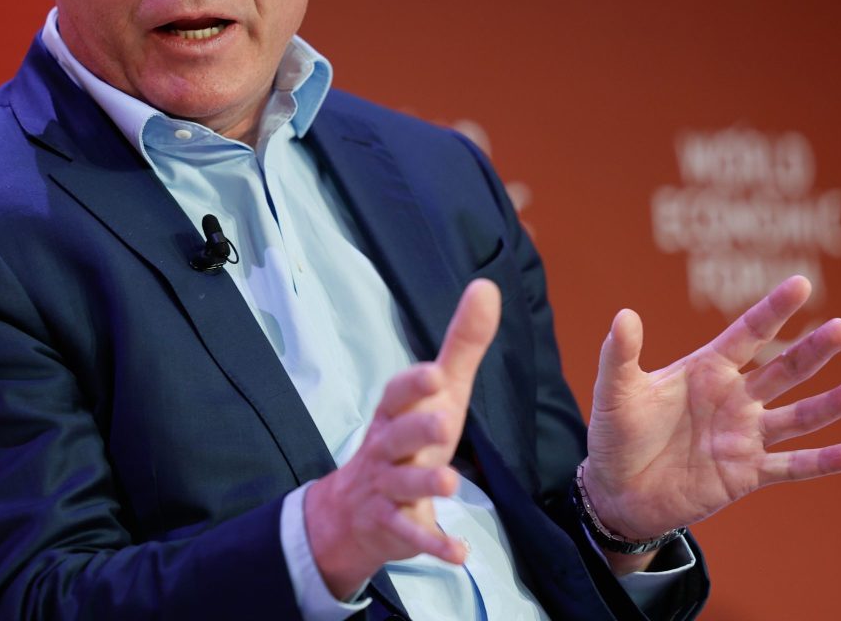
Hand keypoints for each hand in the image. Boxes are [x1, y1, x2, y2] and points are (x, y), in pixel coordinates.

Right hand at [305, 278, 500, 599]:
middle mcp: (385, 449)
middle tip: (444, 422)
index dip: (412, 385)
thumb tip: (486, 286)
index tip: (435, 373)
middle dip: (417, 428)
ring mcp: (385, 489)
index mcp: (394, 414)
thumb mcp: (437, 395)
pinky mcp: (393, 527)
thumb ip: (462, 345)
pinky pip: (412, 535)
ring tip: (450, 482)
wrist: (354, 513)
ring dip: (423, 483)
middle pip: (395, 436)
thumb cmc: (407, 440)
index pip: (396, 394)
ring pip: (401, 484)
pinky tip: (460, 553)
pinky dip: (433, 544)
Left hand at [581, 276, 840, 546]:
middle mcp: (734, 398)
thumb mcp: (616, 392)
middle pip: (782, 369)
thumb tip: (625, 314)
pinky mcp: (746, 474)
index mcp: (706, 370)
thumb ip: (621, 355)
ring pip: (797, 417)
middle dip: (812, 351)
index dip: (772, 310)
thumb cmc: (616, 434)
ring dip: (830, 405)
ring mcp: (744, 436)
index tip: (800, 283)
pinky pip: (791, 467)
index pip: (747, 333)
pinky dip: (823, 461)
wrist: (617, 492)